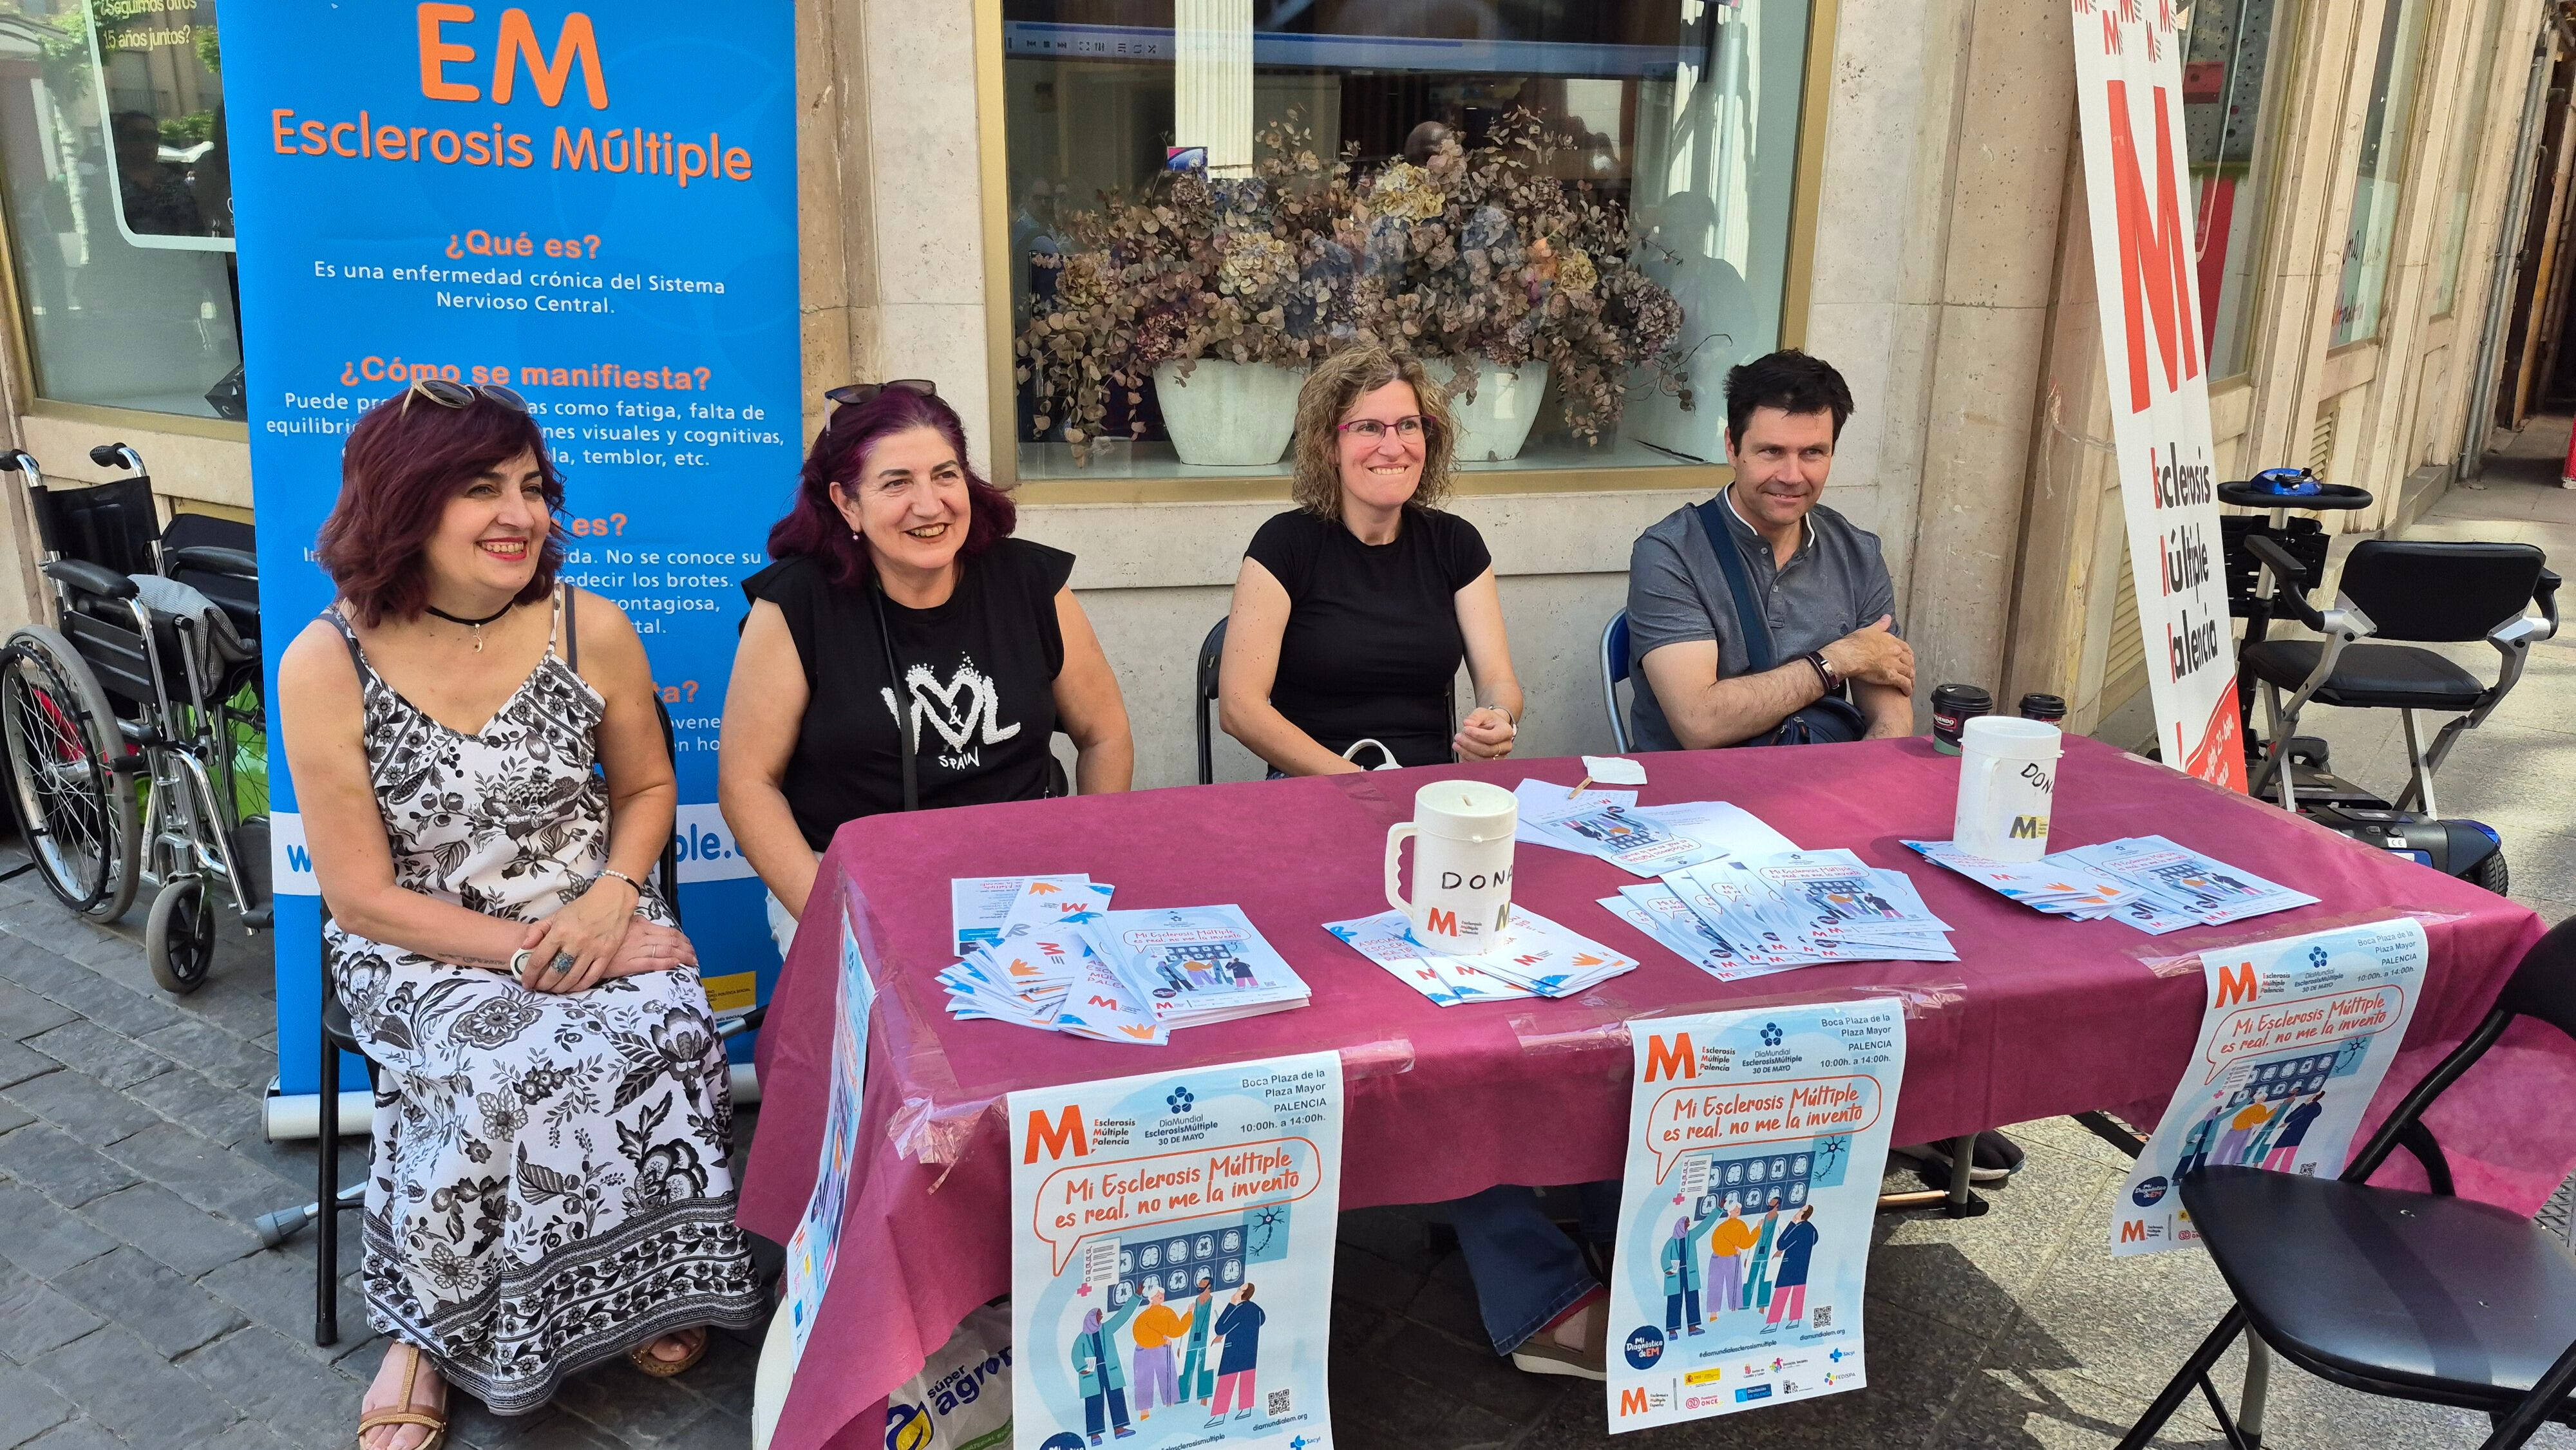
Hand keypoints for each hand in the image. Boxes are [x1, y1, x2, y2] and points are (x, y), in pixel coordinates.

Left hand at [517, 876, 640, 993]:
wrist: (613, 899)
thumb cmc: (583, 907)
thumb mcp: (557, 914)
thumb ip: (538, 929)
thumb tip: (524, 946)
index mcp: (560, 931)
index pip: (539, 959)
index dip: (530, 974)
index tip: (526, 982)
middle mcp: (575, 942)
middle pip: (555, 972)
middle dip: (543, 984)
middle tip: (539, 988)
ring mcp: (592, 949)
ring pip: (572, 977)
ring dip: (560, 988)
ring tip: (553, 990)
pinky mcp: (606, 954)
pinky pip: (592, 977)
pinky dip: (580, 986)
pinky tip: (572, 988)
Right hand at [606, 920, 697, 977]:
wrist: (583, 947)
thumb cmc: (603, 935)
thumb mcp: (622, 924)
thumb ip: (637, 924)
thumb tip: (650, 925)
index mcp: (640, 926)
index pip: (668, 932)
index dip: (682, 939)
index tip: (689, 945)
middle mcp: (640, 936)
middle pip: (670, 941)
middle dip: (686, 949)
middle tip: (695, 956)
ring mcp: (634, 949)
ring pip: (665, 951)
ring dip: (681, 956)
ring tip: (691, 961)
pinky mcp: (627, 963)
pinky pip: (651, 962)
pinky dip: (666, 962)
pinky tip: (676, 964)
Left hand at [1453, 706, 1516, 760]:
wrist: (1494, 728)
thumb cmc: (1490, 721)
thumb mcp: (1483, 713)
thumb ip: (1475, 716)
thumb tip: (1468, 723)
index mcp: (1506, 732)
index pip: (1492, 737)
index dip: (1477, 735)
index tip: (1466, 729)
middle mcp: (1506, 746)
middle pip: (1487, 750)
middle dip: (1469, 744)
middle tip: (1458, 737)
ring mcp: (1500, 757)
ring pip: (1483, 761)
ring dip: (1467, 753)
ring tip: (1457, 744)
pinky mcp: (1492, 765)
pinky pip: (1479, 767)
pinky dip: (1468, 761)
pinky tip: (1462, 752)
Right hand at [1820, 615, 1914, 693]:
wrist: (1849, 656)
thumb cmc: (1855, 643)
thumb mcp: (1868, 630)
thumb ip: (1880, 624)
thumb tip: (1887, 617)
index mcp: (1891, 641)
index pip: (1905, 648)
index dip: (1908, 655)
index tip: (1907, 659)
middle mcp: (1895, 652)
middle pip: (1909, 661)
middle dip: (1911, 667)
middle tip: (1910, 673)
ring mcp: (1894, 664)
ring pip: (1909, 672)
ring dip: (1911, 679)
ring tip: (1910, 685)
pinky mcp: (1891, 676)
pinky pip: (1904, 683)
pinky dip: (1908, 688)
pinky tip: (1907, 693)